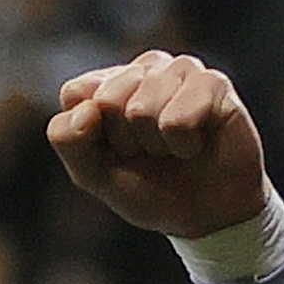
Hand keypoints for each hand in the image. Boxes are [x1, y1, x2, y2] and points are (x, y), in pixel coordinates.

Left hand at [48, 52, 270, 238]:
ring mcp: (180, 70)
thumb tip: (88, 109)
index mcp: (110, 82)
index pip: (77, 93)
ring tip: (174, 148)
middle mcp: (145, 68)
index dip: (92, 136)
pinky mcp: (213, 83)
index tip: (116, 151)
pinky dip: (183, 145)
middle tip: (151, 152)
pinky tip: (196, 144)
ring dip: (157, 145)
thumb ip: (69, 141)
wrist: (206, 215)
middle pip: (108, 98)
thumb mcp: (94, 174)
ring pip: (142, 108)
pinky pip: (178, 118)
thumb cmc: (150, 189)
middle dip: (126, 141)